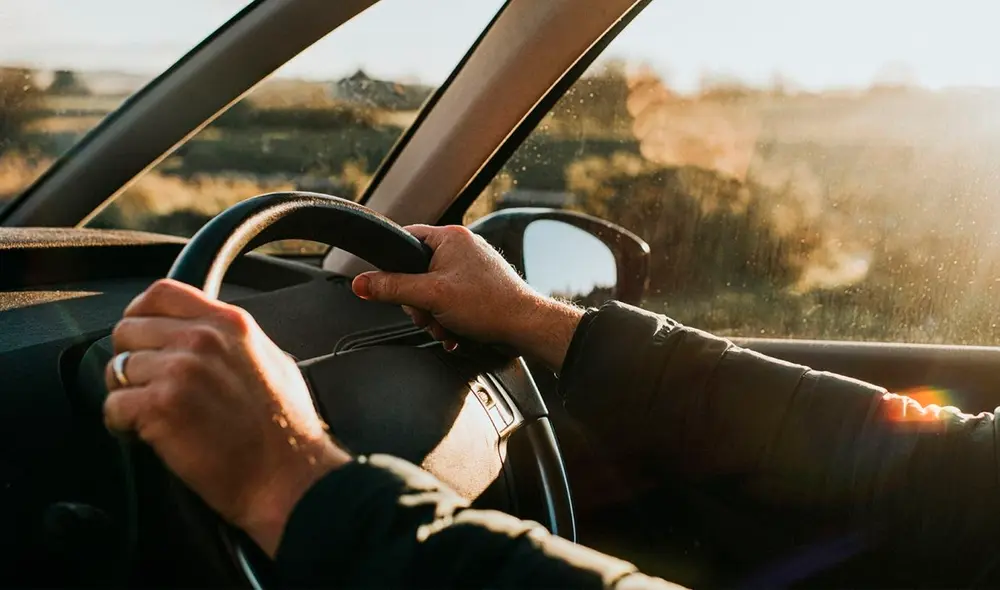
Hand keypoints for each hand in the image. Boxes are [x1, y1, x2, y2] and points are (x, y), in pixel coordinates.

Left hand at [103, 279, 349, 556]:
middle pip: (128, 330)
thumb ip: (232, 340)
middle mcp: (202, 339)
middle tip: (149, 388)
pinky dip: (122, 425)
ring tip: (153, 416)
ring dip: (127, 395)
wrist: (288, 475)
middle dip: (131, 360)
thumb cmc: (286, 429)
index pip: (162, 292)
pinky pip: (113, 406)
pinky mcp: (161, 407)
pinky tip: (147, 435)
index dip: (140, 314)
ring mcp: (180, 370)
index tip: (142, 338)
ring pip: (117, 370)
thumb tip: (203, 335)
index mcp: (230, 323)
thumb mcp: (272, 361)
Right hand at [352, 225, 584, 370]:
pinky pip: (451, 301)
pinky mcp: (480, 288)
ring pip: (433, 292)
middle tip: (429, 315)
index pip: (406, 238)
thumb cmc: (489, 305)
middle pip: (417, 273)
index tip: (389, 283)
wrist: (526, 327)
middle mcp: (462, 248)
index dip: (393, 263)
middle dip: (419, 303)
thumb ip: (392, 288)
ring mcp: (472, 269)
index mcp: (450, 237)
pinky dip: (449, 320)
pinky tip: (456, 332)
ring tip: (447, 327)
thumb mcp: (430, 296)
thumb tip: (361, 283)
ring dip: (434, 317)